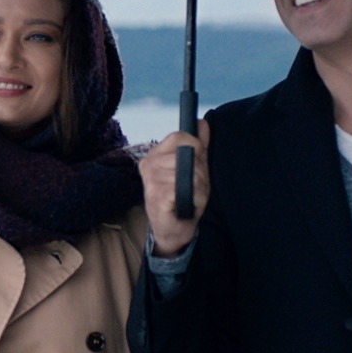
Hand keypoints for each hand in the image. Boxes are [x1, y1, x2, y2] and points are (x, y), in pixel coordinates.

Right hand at [142, 121, 209, 256]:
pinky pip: (187, 190)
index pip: (180, 137)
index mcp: (155, 154)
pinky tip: (189, 205)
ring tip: (191, 197)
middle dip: (200, 172)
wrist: (173, 229)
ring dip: (199, 188)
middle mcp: (149, 165)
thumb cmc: (182, 198)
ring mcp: (151, 181)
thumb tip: (202, 122)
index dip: (196, 148)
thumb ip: (198, 145)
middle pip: (188, 155)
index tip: (197, 164)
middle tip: (195, 187)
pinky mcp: (157, 197)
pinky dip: (195, 199)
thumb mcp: (194, 168)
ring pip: (191, 174)